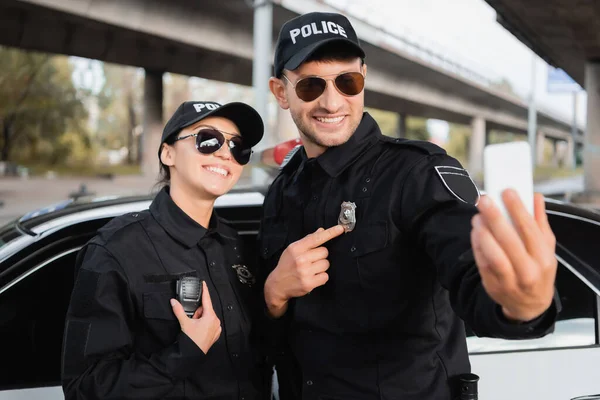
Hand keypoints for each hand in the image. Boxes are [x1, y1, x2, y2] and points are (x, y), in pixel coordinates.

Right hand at [170, 281, 221, 353]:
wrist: (193, 354)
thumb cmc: (191, 340)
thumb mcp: (184, 323)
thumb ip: (179, 310)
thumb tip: (173, 301)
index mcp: (210, 317)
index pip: (207, 300)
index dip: (205, 290)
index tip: (204, 283)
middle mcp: (216, 321)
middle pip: (206, 310)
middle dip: (198, 312)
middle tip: (192, 319)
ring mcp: (217, 327)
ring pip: (208, 317)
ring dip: (201, 318)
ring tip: (195, 326)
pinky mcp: (216, 333)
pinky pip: (210, 324)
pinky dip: (204, 324)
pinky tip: (198, 329)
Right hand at [264, 225, 344, 317]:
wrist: (277, 284)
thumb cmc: (287, 265)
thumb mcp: (293, 249)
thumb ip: (308, 240)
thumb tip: (322, 231)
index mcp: (296, 248)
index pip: (316, 238)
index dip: (330, 233)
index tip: (340, 228)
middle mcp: (300, 259)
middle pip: (325, 252)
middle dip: (321, 255)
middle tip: (311, 260)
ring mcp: (305, 272)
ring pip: (326, 264)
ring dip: (321, 266)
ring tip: (311, 269)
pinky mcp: (309, 283)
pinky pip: (325, 276)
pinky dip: (321, 277)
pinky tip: (312, 277)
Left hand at [471, 189, 556, 321]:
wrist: (529, 306)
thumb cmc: (538, 271)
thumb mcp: (546, 249)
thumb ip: (540, 222)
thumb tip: (535, 197)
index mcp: (544, 259)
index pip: (530, 231)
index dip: (518, 210)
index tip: (507, 192)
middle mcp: (528, 271)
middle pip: (510, 242)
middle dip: (495, 218)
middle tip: (484, 200)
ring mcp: (509, 280)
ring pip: (494, 255)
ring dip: (483, 233)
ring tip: (478, 217)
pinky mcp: (492, 285)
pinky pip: (482, 263)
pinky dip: (477, 246)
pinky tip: (475, 232)